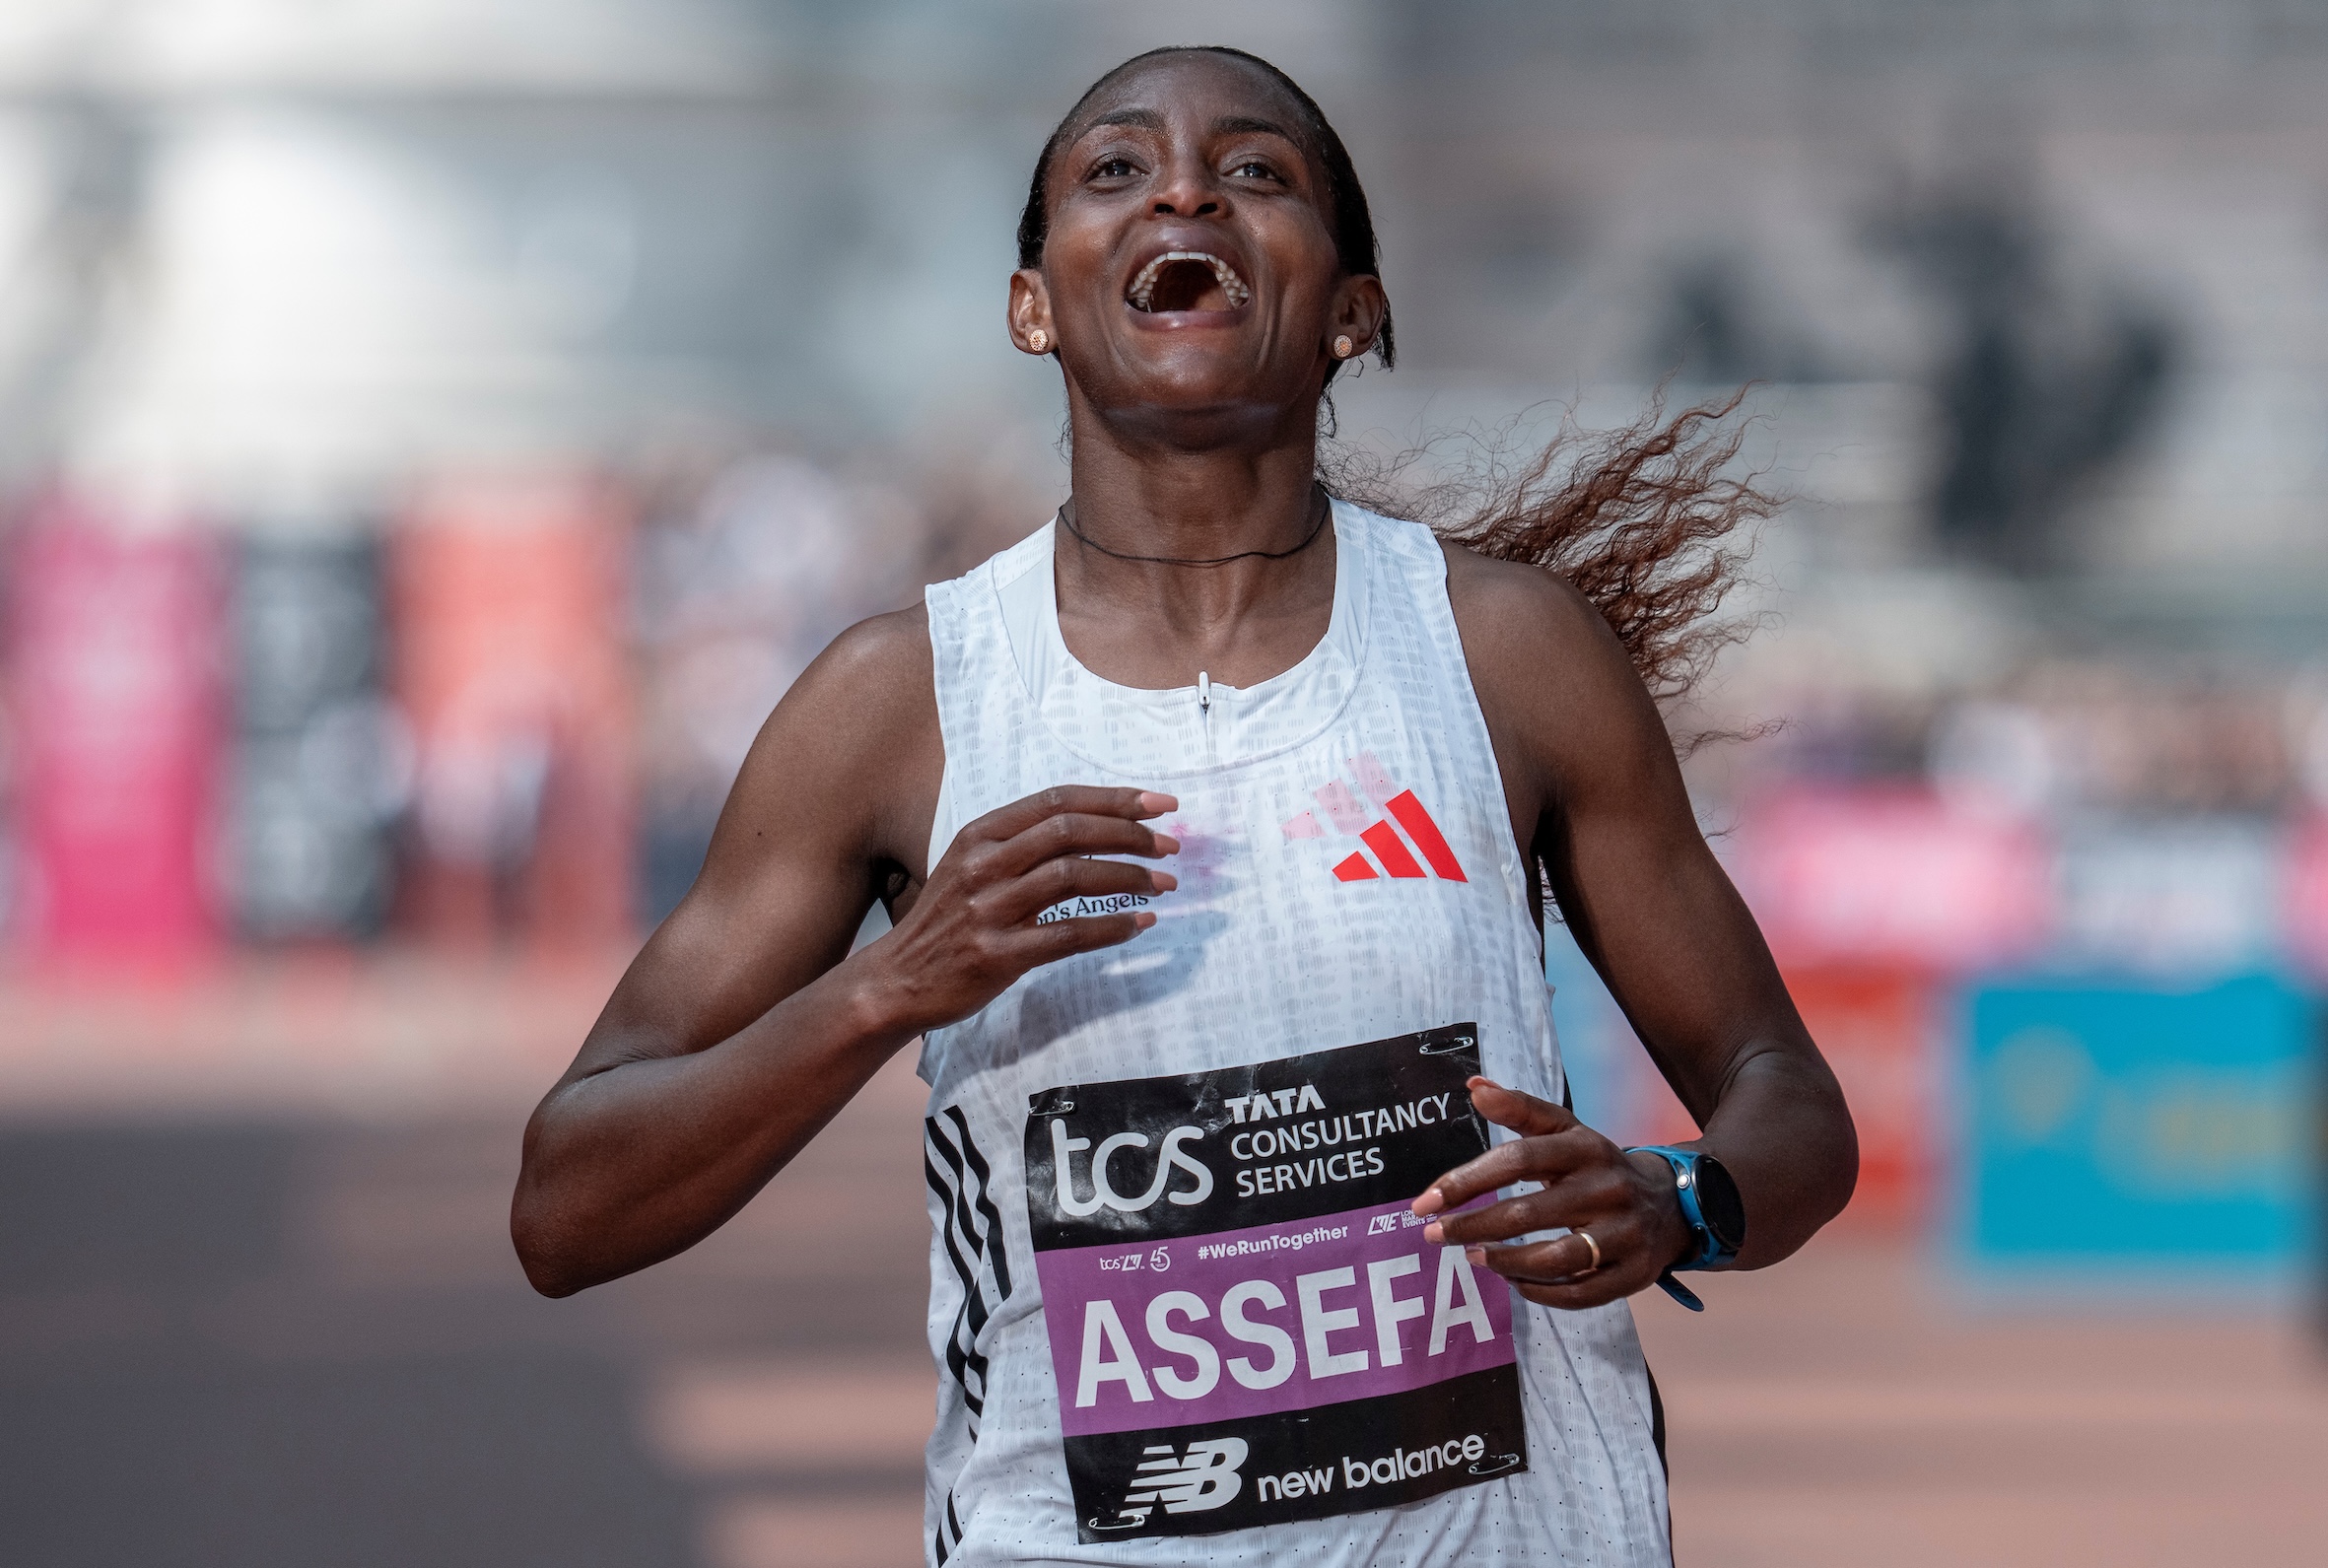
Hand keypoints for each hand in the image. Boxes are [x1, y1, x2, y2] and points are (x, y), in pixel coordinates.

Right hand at [864, 785, 1178, 1036]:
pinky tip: (1139, 924)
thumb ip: (1020, 846)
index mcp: (979, 835)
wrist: (895, 981)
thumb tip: (1097, 828)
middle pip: (1070, 831)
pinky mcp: (998, 956)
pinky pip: (1069, 934)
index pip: (1057, 801)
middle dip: (1131, 833)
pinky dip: (1111, 927)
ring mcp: (989, 910)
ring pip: (1073, 876)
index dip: (1113, 798)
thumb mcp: (970, 867)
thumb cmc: (945, 923)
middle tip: (1170, 846)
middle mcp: (983, 865)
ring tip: (1163, 884)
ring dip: (1129, 877)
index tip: (1159, 803)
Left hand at [1409, 1077, 1689, 1309]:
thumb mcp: (1566, 1130)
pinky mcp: (1634, 1274)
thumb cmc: (1598, 1166)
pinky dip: (1539, 1292)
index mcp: (1586, 1148)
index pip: (1518, 1160)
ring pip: (1553, 1258)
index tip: (1426, 1201)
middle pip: (1527, 1213)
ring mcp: (1624, 1235)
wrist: (1672, 1204)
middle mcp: (1607, 1189)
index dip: (1468, 1181)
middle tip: (1434, 1235)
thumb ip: (1520, 1109)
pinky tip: (1511, 1281)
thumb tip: (1474, 1087)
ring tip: (1472, 1257)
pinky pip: (1579, 1293)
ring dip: (1503, 1262)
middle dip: (1472, 1226)